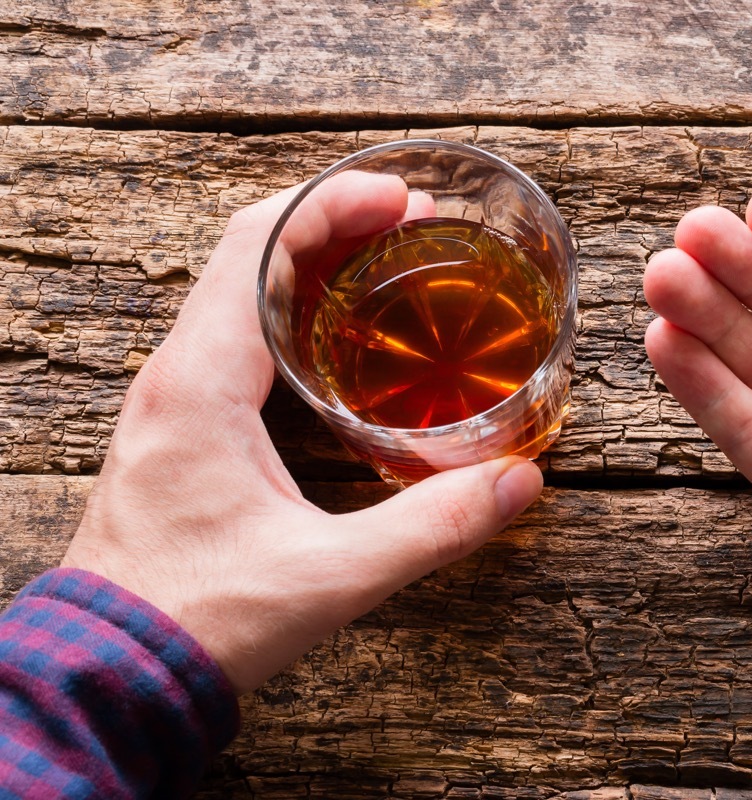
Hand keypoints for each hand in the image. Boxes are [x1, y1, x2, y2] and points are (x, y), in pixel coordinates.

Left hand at [62, 173, 543, 693]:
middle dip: (332, 220)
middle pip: (248, 253)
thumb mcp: (331, 576)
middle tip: (410, 221)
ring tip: (384, 258)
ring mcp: (173, 399)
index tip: (401, 198)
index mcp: (201, 382)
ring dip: (310, 259)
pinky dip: (290, 306)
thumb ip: (432, 527)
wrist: (111, 672)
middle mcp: (177, 374)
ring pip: (237, 290)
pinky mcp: (181, 427)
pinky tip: (340, 336)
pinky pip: (234, 333)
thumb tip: (518, 484)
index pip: (258, 246)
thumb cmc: (200, 620)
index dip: (332, 204)